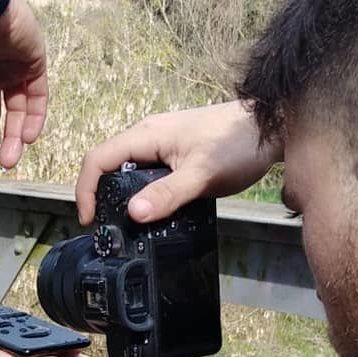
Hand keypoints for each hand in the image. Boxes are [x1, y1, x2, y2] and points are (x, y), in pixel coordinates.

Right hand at [75, 100, 279, 224]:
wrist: (271, 127)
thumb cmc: (238, 144)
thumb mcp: (201, 175)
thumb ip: (167, 195)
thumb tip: (134, 214)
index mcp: (146, 135)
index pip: (97, 159)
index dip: (86, 191)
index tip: (91, 221)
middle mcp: (148, 136)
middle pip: (108, 165)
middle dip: (100, 196)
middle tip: (106, 228)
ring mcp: (162, 144)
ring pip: (128, 170)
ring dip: (122, 196)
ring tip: (127, 226)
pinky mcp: (176, 153)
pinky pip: (147, 173)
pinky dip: (142, 193)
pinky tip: (155, 211)